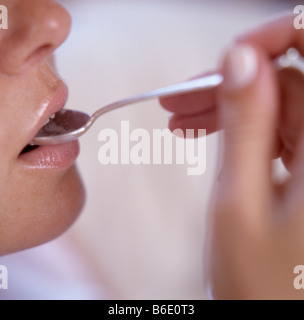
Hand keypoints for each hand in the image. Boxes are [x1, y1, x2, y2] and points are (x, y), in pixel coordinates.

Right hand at [160, 15, 303, 298]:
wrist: (273, 314)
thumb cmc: (263, 284)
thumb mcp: (238, 199)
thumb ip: (245, 125)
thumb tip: (241, 63)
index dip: (275, 39)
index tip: (231, 54)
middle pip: (287, 82)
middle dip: (231, 84)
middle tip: (182, 98)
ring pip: (276, 106)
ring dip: (229, 107)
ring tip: (184, 120)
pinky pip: (276, 130)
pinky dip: (240, 128)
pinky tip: (209, 133)